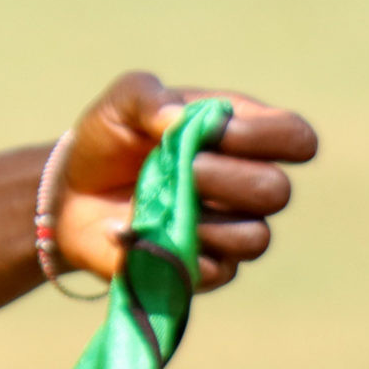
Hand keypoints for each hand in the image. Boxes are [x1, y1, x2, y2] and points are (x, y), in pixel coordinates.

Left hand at [53, 70, 318, 289]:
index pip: (295, 137)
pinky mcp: (206, 268)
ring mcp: (230, 230)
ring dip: (204, 219)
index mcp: (240, 133)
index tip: (217, 131)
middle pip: (277, 191)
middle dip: (225, 177)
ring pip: (255, 238)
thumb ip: (148, 97)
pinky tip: (132, 229)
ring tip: (161, 201)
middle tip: (183, 166)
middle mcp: (246, 183)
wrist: (72, 191)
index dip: (268, 136)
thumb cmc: (109, 138)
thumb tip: (177, 120)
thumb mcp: (121, 102)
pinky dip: (171, 249)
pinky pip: (215, 271)